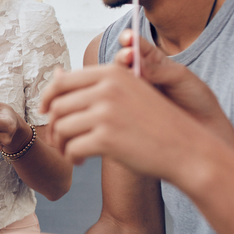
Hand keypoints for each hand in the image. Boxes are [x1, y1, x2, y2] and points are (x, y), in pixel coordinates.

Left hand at [40, 63, 219, 179]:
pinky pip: (72, 148)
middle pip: (57, 106)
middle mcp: (107, 89)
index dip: (47, 98)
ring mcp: (106, 113)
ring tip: (71, 152)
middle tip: (59, 141)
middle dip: (53, 126)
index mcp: (111, 73)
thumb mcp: (126, 92)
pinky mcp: (107, 139)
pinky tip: (81, 161)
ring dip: (61, 144)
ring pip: (61, 128)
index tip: (45, 112)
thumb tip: (54, 72)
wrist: (187, 149)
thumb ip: (91, 83)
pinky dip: (71, 157)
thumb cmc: (154, 123)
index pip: (62, 81)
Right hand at [116, 31, 229, 128]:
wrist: (206, 128)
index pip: (136, 46)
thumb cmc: (197, 99)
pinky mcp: (130, 110)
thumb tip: (133, 64)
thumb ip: (156, 69)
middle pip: (121, 62)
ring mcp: (133, 93)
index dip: (129, 39)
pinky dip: (120, 96)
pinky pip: (119, 101)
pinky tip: (128, 95)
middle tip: (129, 57)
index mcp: (152, 61)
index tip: (128, 37)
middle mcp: (139, 75)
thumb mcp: (180, 77)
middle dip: (122, 57)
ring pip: (116, 81)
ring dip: (120, 76)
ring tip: (131, 75)